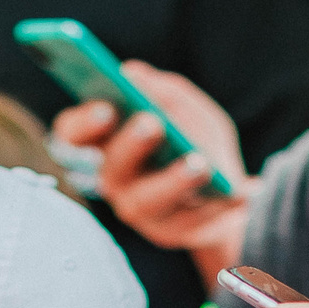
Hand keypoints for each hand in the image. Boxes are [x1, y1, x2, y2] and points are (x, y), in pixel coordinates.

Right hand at [50, 64, 248, 270]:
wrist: (228, 189)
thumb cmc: (196, 140)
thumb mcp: (186, 107)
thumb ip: (162, 90)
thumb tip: (132, 73)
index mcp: (107, 141)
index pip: (73, 134)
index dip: (83, 123)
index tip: (106, 108)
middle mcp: (115, 179)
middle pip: (112, 168)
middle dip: (131, 144)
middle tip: (152, 123)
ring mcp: (140, 210)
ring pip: (146, 201)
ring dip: (172, 181)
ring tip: (200, 164)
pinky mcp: (170, 233)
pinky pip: (188, 222)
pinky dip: (214, 205)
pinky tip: (235, 194)